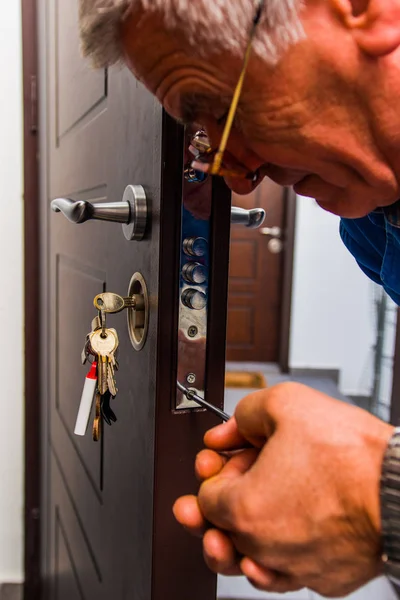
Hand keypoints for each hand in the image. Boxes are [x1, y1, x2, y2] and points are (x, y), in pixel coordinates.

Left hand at [173, 383, 393, 596]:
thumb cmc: (351, 455)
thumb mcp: (286, 403)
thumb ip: (244, 415)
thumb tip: (226, 433)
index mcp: (244, 508)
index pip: (206, 497)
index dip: (215, 472)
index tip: (228, 460)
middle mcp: (263, 547)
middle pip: (221, 531)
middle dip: (219, 502)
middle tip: (228, 480)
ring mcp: (294, 567)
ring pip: (249, 559)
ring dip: (239, 535)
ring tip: (244, 514)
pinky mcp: (325, 578)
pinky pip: (288, 572)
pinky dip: (277, 556)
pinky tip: (280, 535)